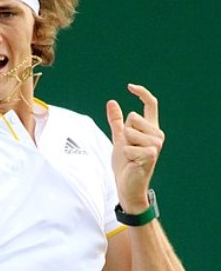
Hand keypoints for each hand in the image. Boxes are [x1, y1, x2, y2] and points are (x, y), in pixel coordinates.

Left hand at [106, 84, 164, 212]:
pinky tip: (132, 162)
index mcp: (150, 128)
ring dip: (125, 144)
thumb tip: (111, 102)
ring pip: (129, 130)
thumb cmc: (125, 162)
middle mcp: (157, 134)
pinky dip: (125, 154)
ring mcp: (156, 144)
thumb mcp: (119, 138)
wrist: (127, 184)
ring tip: (131, 156)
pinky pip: (128, 145)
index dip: (142, 93)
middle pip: (132, 117)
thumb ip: (116, 121)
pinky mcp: (151, 154)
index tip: (129, 86)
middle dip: (124, 132)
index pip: (151, 105)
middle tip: (129, 148)